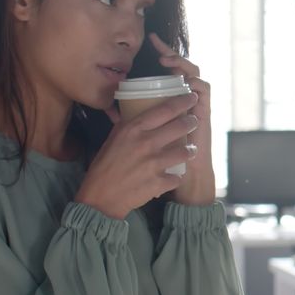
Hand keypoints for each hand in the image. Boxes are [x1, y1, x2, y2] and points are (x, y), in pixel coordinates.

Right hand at [75, 93, 199, 218]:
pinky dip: (177, 176)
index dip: (183, 101)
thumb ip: (128, 125)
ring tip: (189, 150)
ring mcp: (154, 164)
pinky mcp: (159, 182)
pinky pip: (178, 176)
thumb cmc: (105, 166)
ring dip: (189, 150)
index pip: (165, 109)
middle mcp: (146, 143)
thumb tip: (137, 110)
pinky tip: (174, 175)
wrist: (101, 198)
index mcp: (134, 129)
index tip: (192, 96)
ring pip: (185, 151)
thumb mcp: (114, 139)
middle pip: (181, 126)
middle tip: (193, 122)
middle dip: (191, 122)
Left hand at [148, 33, 216, 204]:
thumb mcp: (145, 135)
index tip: (152, 39)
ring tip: (168, 61)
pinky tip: (183, 80)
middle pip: (183, 68)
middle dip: (172, 53)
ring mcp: (197, 103)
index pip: (169, 71)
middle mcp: (186, 99)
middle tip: (159, 45)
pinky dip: (194, 82)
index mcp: (171, 100)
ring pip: (195, 74)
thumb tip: (113, 110)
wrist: (184, 175)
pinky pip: (204, 89)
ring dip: (182, 65)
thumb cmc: (163, 155)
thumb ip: (134, 121)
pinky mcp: (205, 111)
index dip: (163, 54)